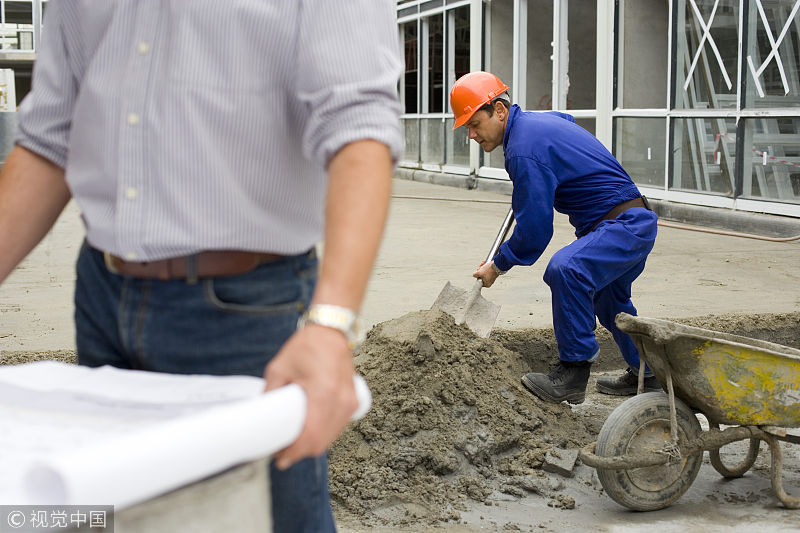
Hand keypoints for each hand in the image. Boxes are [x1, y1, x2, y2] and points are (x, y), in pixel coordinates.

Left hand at [263, 323, 356, 469]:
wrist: (330, 333)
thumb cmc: (308, 346)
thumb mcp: (279, 369)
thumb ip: (271, 396)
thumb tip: (262, 420)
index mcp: (324, 393)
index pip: (310, 436)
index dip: (294, 452)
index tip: (280, 458)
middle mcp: (341, 401)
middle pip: (320, 442)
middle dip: (300, 451)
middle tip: (282, 451)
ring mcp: (350, 403)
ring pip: (330, 438)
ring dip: (312, 444)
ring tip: (293, 441)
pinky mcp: (352, 403)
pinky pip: (337, 428)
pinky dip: (323, 434)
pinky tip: (309, 431)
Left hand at [473, 260, 499, 287]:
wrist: (497, 265)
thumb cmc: (489, 270)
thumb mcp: (479, 273)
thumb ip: (475, 275)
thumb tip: (474, 275)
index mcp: (486, 284)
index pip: (479, 281)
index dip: (477, 276)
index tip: (477, 273)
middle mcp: (489, 281)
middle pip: (481, 275)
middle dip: (480, 270)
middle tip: (480, 268)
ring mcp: (491, 277)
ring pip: (484, 272)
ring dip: (482, 267)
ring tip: (482, 264)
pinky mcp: (493, 272)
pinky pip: (487, 270)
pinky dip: (485, 266)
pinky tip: (484, 263)